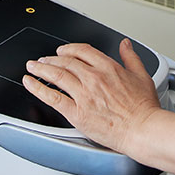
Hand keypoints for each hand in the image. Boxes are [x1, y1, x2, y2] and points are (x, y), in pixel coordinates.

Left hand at [23, 38, 161, 154]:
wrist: (142, 129)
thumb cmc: (144, 108)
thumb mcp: (142, 75)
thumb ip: (131, 57)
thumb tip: (125, 45)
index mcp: (108, 67)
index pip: (82, 51)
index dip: (69, 49)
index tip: (63, 51)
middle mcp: (93, 77)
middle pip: (66, 61)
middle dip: (52, 58)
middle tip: (43, 59)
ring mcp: (84, 94)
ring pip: (56, 75)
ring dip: (41, 68)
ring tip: (33, 67)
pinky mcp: (77, 112)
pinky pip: (52, 97)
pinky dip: (38, 88)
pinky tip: (30, 83)